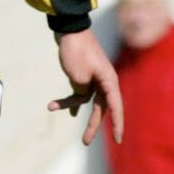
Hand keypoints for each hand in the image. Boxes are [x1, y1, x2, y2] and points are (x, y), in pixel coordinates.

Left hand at [50, 26, 123, 144]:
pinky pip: (79, 92)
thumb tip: (82, 97)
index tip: (117, 140)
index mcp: (109, 81)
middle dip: (92, 126)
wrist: (69, 30)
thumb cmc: (77, 52)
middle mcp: (106, 82)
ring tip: (57, 113)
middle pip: (101, 108)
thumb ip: (82, 91)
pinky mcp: (85, 76)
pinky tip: (55, 106)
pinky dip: (68, 98)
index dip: (117, 125)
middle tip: (85, 142)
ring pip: (88, 101)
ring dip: (73, 107)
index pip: (115, 107)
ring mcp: (96, 79)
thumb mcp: (78, 77)